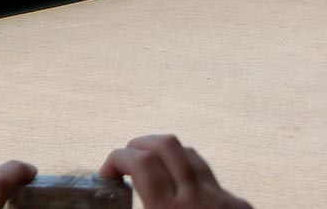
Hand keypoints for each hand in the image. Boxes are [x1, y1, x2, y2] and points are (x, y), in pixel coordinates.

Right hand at [99, 134, 251, 208]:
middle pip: (165, 144)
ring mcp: (223, 199)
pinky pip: (210, 177)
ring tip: (152, 171)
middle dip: (139, 145)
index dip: (115, 159)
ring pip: (190, 154)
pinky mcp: (240, 204)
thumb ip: (133, 207)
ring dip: (165, 156)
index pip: (139, 161)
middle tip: (126, 162)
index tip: (107, 173)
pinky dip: (190, 177)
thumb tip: (107, 194)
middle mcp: (197, 200)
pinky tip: (183, 193)